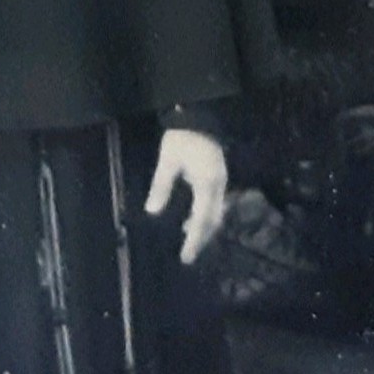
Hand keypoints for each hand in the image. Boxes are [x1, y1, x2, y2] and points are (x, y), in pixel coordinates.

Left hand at [142, 126, 228, 264]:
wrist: (199, 117)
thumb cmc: (182, 138)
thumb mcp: (168, 161)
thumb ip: (161, 186)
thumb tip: (152, 211)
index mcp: (206, 184)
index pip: (202, 219)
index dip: (194, 239)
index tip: (186, 256)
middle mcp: (218, 186)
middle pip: (213, 221)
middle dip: (201, 239)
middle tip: (188, 256)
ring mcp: (220, 182)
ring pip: (216, 213)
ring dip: (203, 228)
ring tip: (187, 240)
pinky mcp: (217, 178)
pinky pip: (214, 204)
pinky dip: (204, 216)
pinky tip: (190, 219)